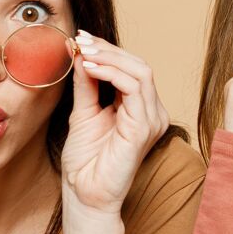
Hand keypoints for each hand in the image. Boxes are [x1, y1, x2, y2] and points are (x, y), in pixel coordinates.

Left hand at [61, 31, 169, 215]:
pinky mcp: (143, 129)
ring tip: (82, 52)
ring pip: (140, 72)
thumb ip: (87, 84)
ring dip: (109, 57)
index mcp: (142, 110)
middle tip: (79, 40)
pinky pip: (134, 89)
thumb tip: (82, 53)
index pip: (132, 69)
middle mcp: (152, 113)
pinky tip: (89, 68)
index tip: (80, 39)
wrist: (85, 194)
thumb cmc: (86, 162)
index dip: (107, 50)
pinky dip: (111, 73)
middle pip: (139, 66)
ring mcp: (152, 121)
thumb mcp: (83, 112)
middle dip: (108, 48)